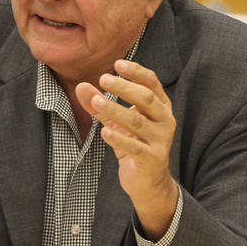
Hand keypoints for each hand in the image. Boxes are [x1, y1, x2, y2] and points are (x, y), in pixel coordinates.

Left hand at [75, 60, 178, 238]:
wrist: (148, 182)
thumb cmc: (134, 144)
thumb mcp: (116, 122)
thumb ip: (99, 104)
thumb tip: (81, 86)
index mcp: (160, 106)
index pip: (151, 82)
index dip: (136, 72)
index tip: (117, 63)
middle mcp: (165, 121)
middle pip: (146, 98)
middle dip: (124, 87)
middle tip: (103, 79)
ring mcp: (161, 140)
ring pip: (137, 122)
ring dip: (115, 110)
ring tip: (96, 102)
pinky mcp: (152, 159)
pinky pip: (135, 147)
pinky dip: (119, 138)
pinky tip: (104, 131)